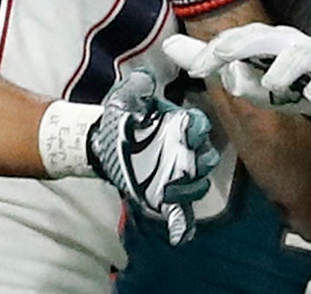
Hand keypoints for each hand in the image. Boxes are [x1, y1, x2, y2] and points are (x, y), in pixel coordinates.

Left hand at [91, 70, 219, 245]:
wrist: (104, 143)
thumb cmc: (120, 119)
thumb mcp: (125, 99)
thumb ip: (136, 88)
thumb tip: (145, 77)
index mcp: (180, 125)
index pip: (200, 127)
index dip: (198, 129)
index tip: (190, 131)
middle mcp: (185, 151)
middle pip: (206, 158)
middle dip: (198, 161)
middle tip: (183, 163)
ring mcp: (177, 175)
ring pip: (196, 184)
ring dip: (187, 188)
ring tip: (169, 188)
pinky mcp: (165, 195)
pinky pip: (181, 212)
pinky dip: (183, 224)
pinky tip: (180, 233)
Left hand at [165, 23, 310, 118]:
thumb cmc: (284, 73)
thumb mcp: (246, 68)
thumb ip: (210, 59)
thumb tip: (168, 46)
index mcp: (260, 39)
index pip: (233, 39)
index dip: (214, 52)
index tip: (196, 69)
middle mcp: (283, 41)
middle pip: (262, 39)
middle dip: (242, 47)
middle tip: (224, 62)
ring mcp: (310, 54)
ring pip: (295, 55)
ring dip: (283, 69)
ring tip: (272, 83)